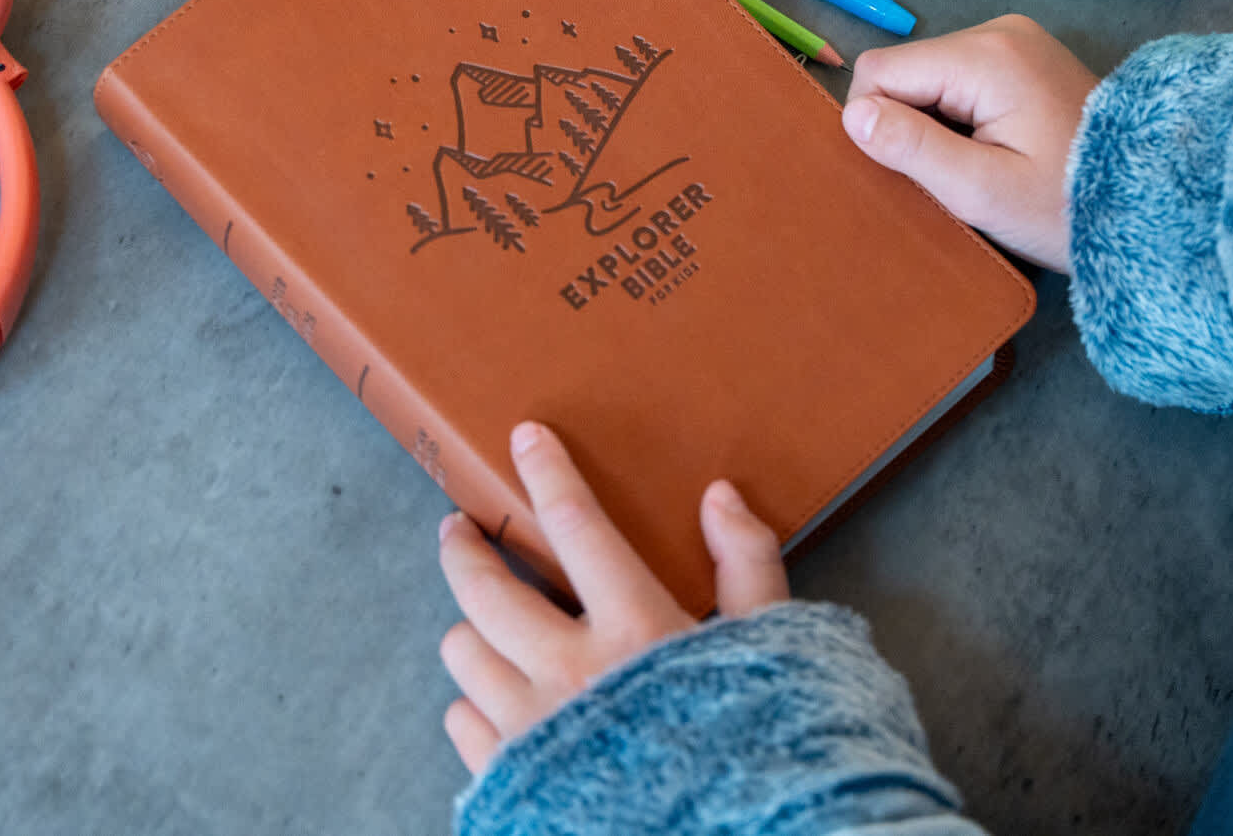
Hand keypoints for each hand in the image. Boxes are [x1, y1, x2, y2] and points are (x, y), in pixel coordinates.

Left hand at [435, 421, 789, 775]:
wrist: (743, 834)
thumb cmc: (754, 746)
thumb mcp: (771, 651)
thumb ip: (747, 568)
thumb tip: (720, 496)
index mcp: (635, 629)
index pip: (576, 526)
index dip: (547, 473)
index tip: (526, 436)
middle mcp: (570, 673)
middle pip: (486, 588)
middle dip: (465, 548)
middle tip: (461, 529)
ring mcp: (532, 730)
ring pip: (462, 652)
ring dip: (470, 630)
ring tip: (485, 622)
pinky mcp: (511, 780)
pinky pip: (462, 724)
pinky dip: (473, 705)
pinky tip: (497, 701)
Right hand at [842, 15, 1098, 273]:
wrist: (1147, 202)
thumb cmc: (1063, 206)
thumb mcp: (981, 191)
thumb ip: (912, 148)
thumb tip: (852, 116)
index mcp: (985, 56)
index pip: (879, 71)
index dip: (878, 125)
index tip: (917, 171)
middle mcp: (998, 31)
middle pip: (906, 71)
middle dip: (911, 125)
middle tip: (957, 175)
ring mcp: (1015, 40)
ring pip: (930, 76)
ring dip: (936, 124)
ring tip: (981, 164)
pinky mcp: (1025, 56)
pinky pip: (960, 79)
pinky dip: (960, 116)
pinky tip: (995, 148)